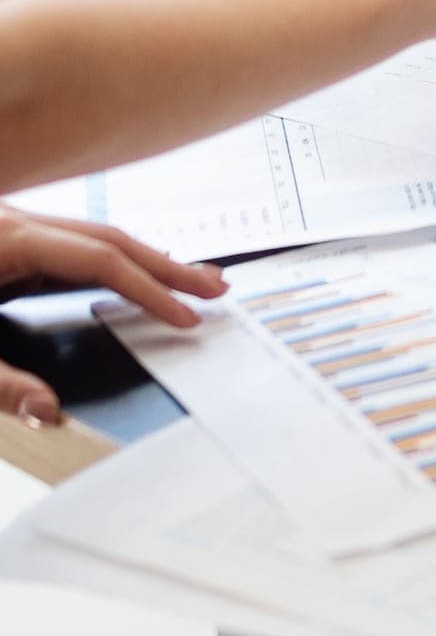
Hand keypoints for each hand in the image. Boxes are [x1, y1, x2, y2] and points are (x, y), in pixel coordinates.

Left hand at [0, 208, 226, 425]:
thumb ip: (0, 384)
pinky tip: (138, 274)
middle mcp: (20, 223)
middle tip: (215, 289)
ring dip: (147, 261)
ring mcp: (19, 228)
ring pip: (98, 238)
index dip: (149, 291)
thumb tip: (48, 412)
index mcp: (10, 239)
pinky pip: (78, 248)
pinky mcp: (14, 242)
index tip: (185, 319)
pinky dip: (115, 263)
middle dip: (167, 268)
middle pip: (112, 240)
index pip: (101, 261)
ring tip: (191, 282)